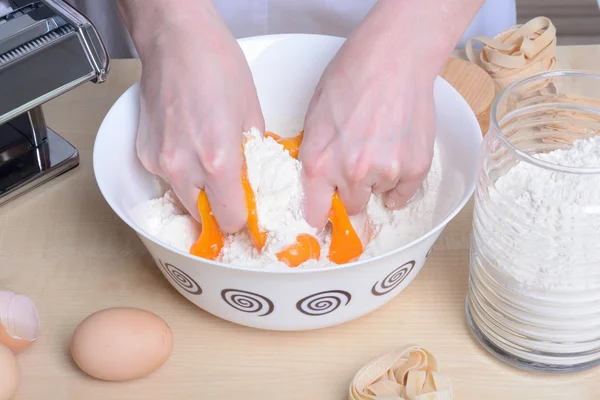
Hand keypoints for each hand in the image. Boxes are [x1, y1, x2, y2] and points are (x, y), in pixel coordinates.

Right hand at [132, 10, 263, 232]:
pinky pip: (167, 178)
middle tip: (232, 194)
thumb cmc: (218, 67)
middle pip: (203, 217)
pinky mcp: (143, 152)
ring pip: (183, 199)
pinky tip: (190, 147)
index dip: (243, 220)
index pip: (230, 219)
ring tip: (210, 165)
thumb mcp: (252, 114)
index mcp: (217, 161)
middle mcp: (183, 168)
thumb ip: (252, 156)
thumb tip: (252, 179)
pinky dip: (181, 173)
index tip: (249, 215)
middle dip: (219, 210)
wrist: (176, 39)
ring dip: (199, 194)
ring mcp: (159, 161)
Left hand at [299, 27, 436, 229]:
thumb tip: (319, 181)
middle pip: (350, 208)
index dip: (320, 214)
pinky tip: (397, 154)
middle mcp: (351, 174)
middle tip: (357, 167)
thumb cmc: (350, 77)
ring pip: (379, 197)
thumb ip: (316, 154)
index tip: (324, 216)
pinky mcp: (416, 167)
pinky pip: (404, 194)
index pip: (314, 213)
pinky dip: (400, 182)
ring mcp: (386, 172)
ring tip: (380, 145)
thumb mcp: (314, 117)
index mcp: (319, 163)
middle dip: (351, 193)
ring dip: (377, 181)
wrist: (393, 56)